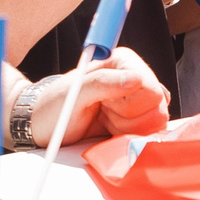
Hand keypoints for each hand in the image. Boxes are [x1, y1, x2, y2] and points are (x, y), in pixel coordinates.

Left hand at [35, 47, 170, 143]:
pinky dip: (129, 137)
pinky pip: (148, 133)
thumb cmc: (53, 107)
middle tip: (103, 113)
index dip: (130, 104)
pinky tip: (110, 130)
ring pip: (155, 124)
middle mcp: (135, 77)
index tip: (105, 104)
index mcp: (123, 61)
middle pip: (157, 109)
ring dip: (127, 129)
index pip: (152, 89)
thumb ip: (103, 83)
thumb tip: (137, 79)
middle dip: (129, 119)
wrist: (42, 125)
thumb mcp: (74, 94)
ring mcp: (138, 100)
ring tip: (104, 121)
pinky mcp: (137, 119)